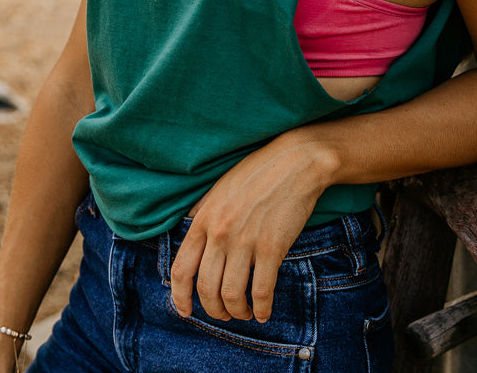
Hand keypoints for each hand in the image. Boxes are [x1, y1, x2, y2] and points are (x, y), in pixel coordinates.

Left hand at [169, 129, 336, 323]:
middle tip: (224, 313)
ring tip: (244, 313)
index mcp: (204, 219)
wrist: (296, 161)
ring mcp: (246, 240)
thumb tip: (187, 232)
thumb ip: (202, 212)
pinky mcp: (272, 247)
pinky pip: (262, 291)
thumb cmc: (258, 172)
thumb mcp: (220, 188)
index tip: (186, 311)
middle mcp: (220, 232)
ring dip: (236, 312)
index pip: (182, 269)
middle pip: (206, 288)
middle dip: (213, 309)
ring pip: (231, 294)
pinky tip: (263, 312)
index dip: (180, 297)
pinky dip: (261, 309)